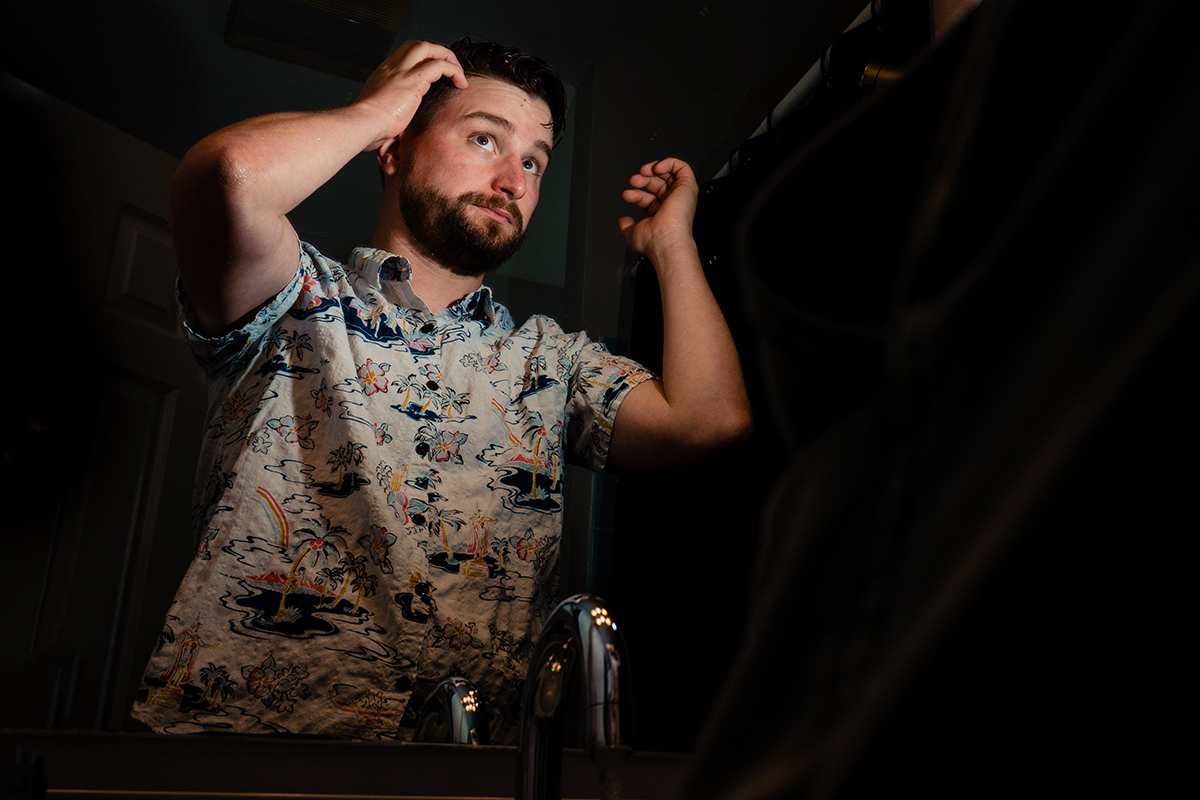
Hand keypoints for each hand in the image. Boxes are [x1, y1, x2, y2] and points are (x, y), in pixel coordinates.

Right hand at [353, 40, 468, 150]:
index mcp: (382, 76)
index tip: (432, 74)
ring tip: (457, 74)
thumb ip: (387, 115)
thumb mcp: (376, 115)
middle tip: (448, 68)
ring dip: (446, 57)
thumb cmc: (367, 126)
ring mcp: (402, 72)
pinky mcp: (414, 80)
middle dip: (435, 52)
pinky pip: (440, 65)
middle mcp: (392, 68)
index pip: (404, 56)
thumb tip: (393, 130)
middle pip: (416, 45)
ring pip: (428, 48)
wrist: (363, 123)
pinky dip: (454, 71)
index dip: (421, 60)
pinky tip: (460, 83)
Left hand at [617, 158, 699, 260]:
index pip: (648, 199)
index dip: (636, 194)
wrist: (665, 240)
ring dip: (654, 168)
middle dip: (643, 179)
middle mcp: (673, 205)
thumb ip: (626, 226)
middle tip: (633, 180)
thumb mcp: (632, 234)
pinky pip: (682, 167)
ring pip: (670, 174)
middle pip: (658, 184)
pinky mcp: (688, 187)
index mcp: (662, 215)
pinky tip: (657, 168)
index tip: (626, 194)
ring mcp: (680, 196)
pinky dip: (669, 163)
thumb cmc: (653, 241)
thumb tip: (622, 221)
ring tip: (643, 171)